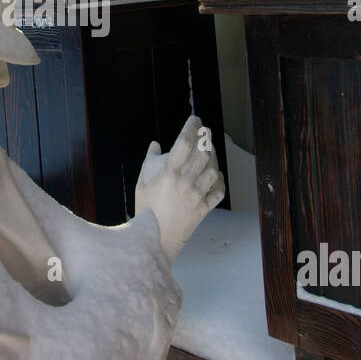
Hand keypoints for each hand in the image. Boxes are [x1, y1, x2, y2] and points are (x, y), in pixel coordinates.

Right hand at [134, 116, 224, 264]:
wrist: (154, 240)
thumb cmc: (145, 211)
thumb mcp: (141, 183)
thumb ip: (149, 162)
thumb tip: (155, 145)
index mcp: (169, 173)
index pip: (185, 143)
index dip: (192, 127)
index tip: (195, 119)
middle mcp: (186, 182)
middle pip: (204, 153)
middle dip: (206, 138)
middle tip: (205, 132)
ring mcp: (197, 196)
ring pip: (213, 170)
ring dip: (213, 158)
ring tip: (209, 152)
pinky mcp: (204, 209)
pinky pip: (218, 191)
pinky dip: (219, 181)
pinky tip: (215, 176)